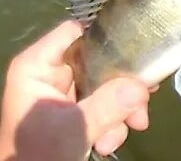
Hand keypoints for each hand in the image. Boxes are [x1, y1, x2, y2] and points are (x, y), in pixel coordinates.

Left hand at [0, 20, 151, 160]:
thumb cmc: (37, 154)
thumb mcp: (75, 128)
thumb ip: (108, 105)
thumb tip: (142, 86)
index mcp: (38, 66)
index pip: (74, 32)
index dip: (103, 37)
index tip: (135, 52)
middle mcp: (51, 74)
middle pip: (96, 61)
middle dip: (120, 87)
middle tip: (142, 101)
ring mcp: (63, 94)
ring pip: (104, 85)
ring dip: (120, 109)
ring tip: (128, 129)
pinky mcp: (73, 113)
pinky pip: (102, 105)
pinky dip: (112, 122)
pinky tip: (109, 142)